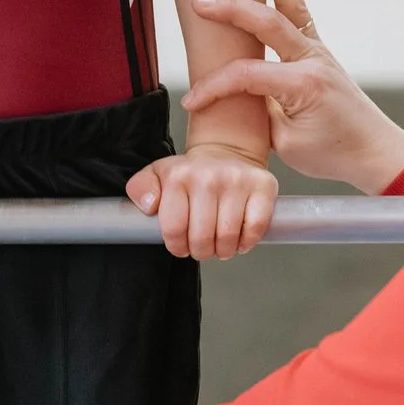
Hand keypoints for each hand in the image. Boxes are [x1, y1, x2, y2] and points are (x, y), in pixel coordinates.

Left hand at [125, 142, 276, 259]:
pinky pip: (255, 227)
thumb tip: (150, 206)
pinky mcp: (262, 185)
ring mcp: (237, 179)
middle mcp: (208, 176)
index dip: (177, 246)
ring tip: (220, 244)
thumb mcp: (157, 175)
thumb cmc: (190, 175)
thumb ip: (141, 190)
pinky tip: (239, 239)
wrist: (226, 153)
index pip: (173, 229)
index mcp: (178, 176)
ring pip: (228, 237)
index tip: (181, 246)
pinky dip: (247, 241)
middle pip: (201, 238)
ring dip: (223, 250)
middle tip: (202, 247)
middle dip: (200, 251)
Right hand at [184, 0, 403, 193]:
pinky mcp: (318, 51)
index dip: (213, 87)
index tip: (192, 101)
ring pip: (291, 6)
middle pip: (268, 23)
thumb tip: (233, 91)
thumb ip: (258, 112)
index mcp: (302, 84)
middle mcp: (313, 59)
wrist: (374, 151)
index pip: (246, 75)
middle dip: (231, 10)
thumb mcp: (286, 143)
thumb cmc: (333, 153)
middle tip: (199, 2)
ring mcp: (318, 51)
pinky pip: (298, 14)